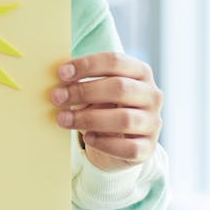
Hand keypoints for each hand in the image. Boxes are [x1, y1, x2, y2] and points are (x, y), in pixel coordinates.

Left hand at [50, 51, 162, 171]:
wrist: (121, 139)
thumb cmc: (104, 105)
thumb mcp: (98, 88)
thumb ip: (83, 82)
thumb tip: (58, 82)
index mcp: (140, 72)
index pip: (115, 61)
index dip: (87, 65)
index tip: (61, 73)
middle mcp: (152, 95)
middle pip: (120, 88)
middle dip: (84, 92)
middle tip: (57, 97)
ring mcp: (153, 122)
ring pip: (124, 119)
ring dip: (89, 119)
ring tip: (63, 119)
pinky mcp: (149, 148)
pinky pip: (129, 147)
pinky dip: (105, 144)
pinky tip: (87, 138)